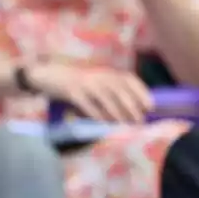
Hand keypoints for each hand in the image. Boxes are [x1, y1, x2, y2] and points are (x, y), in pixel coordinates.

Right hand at [28, 64, 153, 123]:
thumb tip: (129, 109)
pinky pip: (87, 104)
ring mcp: (85, 84)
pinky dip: (97, 114)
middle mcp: (98, 76)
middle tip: (139, 121)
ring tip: (124, 125)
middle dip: (132, 106)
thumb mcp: (95, 82)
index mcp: (106, 72)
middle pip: (120, 90)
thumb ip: (109, 91)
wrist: (48, 75)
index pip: (129, 80)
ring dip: (117, 112)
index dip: (142, 92)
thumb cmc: (75, 83)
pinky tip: (103, 123)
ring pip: (106, 98)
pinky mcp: (72, 92)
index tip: (150, 106)